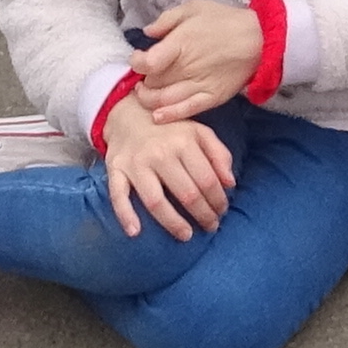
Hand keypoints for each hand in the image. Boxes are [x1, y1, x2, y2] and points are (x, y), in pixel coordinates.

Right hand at [103, 100, 235, 237]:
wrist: (129, 113)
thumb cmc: (170, 129)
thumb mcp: (199, 132)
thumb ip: (219, 154)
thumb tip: (230, 184)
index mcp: (184, 142)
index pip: (207, 180)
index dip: (218, 200)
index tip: (222, 211)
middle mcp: (160, 153)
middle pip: (186, 193)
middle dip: (202, 215)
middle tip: (210, 226)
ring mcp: (137, 163)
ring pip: (156, 200)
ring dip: (173, 223)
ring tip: (186, 235)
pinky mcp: (116, 169)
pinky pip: (118, 195)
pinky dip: (125, 215)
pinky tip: (135, 232)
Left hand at [129, 0, 269, 117]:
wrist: (259, 39)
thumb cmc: (225, 21)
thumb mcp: (194, 8)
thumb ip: (167, 19)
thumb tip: (147, 33)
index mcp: (180, 44)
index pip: (147, 62)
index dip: (137, 63)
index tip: (138, 59)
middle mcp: (186, 67)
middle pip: (152, 83)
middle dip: (143, 81)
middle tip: (145, 77)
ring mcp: (198, 85)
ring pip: (163, 100)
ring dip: (149, 100)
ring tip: (146, 94)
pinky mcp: (211, 98)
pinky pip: (185, 111)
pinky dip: (169, 115)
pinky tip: (158, 116)